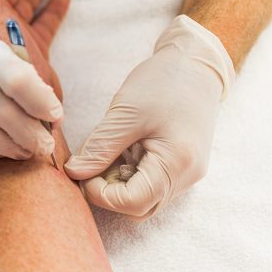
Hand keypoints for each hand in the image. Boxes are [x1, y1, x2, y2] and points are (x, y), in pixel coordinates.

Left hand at [64, 15, 235, 216]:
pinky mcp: (178, 166)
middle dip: (107, 192)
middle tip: (89, 164)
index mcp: (177, 163)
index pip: (133, 203)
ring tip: (105, 152)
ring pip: (143, 198)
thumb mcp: (125, 113)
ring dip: (117, 183)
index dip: (101, 194)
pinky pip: (149, 183)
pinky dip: (128, 174)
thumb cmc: (164, 82)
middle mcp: (186, 176)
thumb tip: (74, 172)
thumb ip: (100, 147)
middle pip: (138, 207)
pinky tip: (120, 150)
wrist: (196, 64)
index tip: (82, 171)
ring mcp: (185, 173)